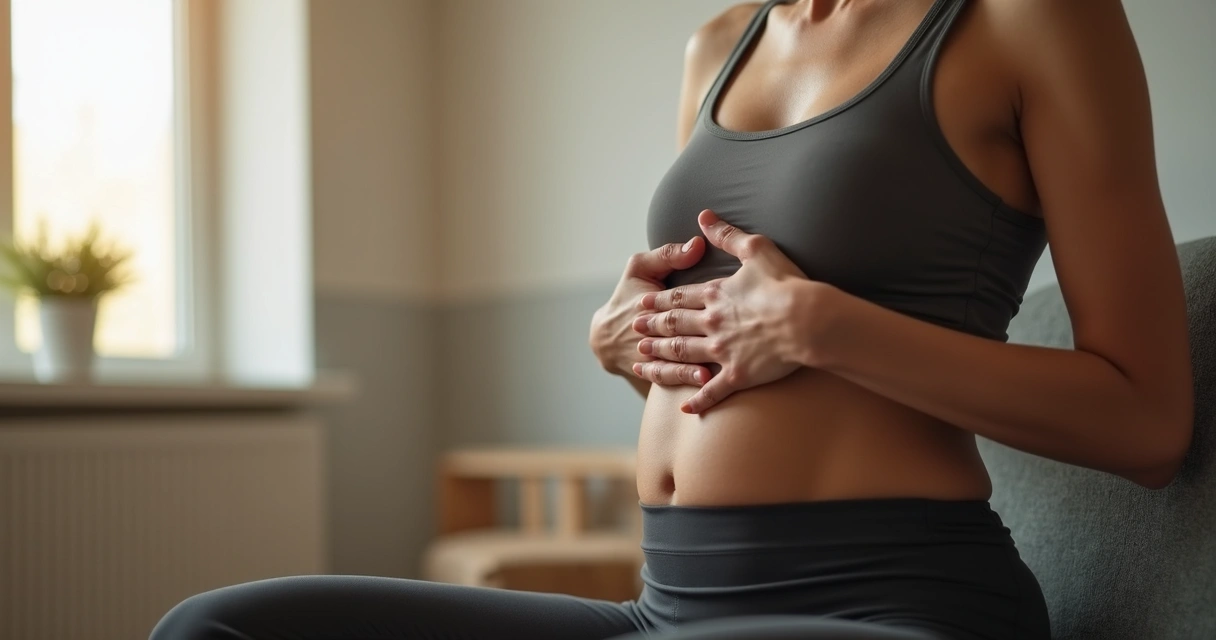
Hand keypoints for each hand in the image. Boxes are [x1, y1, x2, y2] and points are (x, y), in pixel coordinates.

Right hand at [589, 235, 711, 383]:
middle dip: (702, 338)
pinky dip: (683, 378)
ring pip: (672, 358)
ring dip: (692, 365)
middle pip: (678, 332)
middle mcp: (650, 330)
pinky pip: (667, 377)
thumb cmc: (628, 295)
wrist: (605, 338)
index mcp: (649, 301)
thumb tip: (698, 244)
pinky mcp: (653, 371)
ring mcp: (651, 354)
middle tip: (731, 340)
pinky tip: (703, 382)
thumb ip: (668, 255)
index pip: (677, 299)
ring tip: (711, 370)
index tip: (725, 301)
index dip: (700, 299)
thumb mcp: (639, 268)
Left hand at [631, 209, 811, 413]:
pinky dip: (698, 399)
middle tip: (634, 328)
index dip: (659, 300)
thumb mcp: (756, 249)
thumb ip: (727, 235)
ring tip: (643, 356)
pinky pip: (712, 391)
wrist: (807, 320)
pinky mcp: (737, 375)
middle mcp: (712, 323)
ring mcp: (722, 351)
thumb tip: (703, 217)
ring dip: (661, 355)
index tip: (642, 302)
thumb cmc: (786, 284)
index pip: (679, 298)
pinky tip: (684, 407)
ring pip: (682, 354)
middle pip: (674, 325)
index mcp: (715, 295)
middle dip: (652, 326)